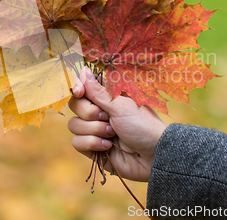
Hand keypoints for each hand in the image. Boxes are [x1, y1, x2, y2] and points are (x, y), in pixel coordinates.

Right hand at [68, 66, 167, 181]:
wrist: (153, 155)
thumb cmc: (142, 125)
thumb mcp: (121, 105)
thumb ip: (98, 91)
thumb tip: (83, 70)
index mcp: (106, 97)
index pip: (81, 87)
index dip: (76, 88)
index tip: (79, 91)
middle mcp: (99, 111)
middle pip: (74, 105)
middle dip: (89, 113)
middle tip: (106, 117)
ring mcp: (94, 129)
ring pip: (73, 125)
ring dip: (94, 130)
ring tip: (112, 134)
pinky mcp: (92, 147)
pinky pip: (77, 143)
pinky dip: (92, 144)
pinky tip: (108, 147)